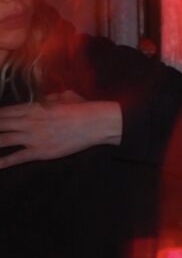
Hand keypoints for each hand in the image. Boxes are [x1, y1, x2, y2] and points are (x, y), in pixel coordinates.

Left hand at [0, 93, 121, 167]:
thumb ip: (48, 97)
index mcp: (32, 107)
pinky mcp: (41, 151)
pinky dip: (4, 161)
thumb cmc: (83, 107)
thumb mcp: (63, 96)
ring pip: (3, 140)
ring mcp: (33, 137)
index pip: (3, 112)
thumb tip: (44, 99)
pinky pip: (18, 157)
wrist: (96, 123)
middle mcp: (27, 121)